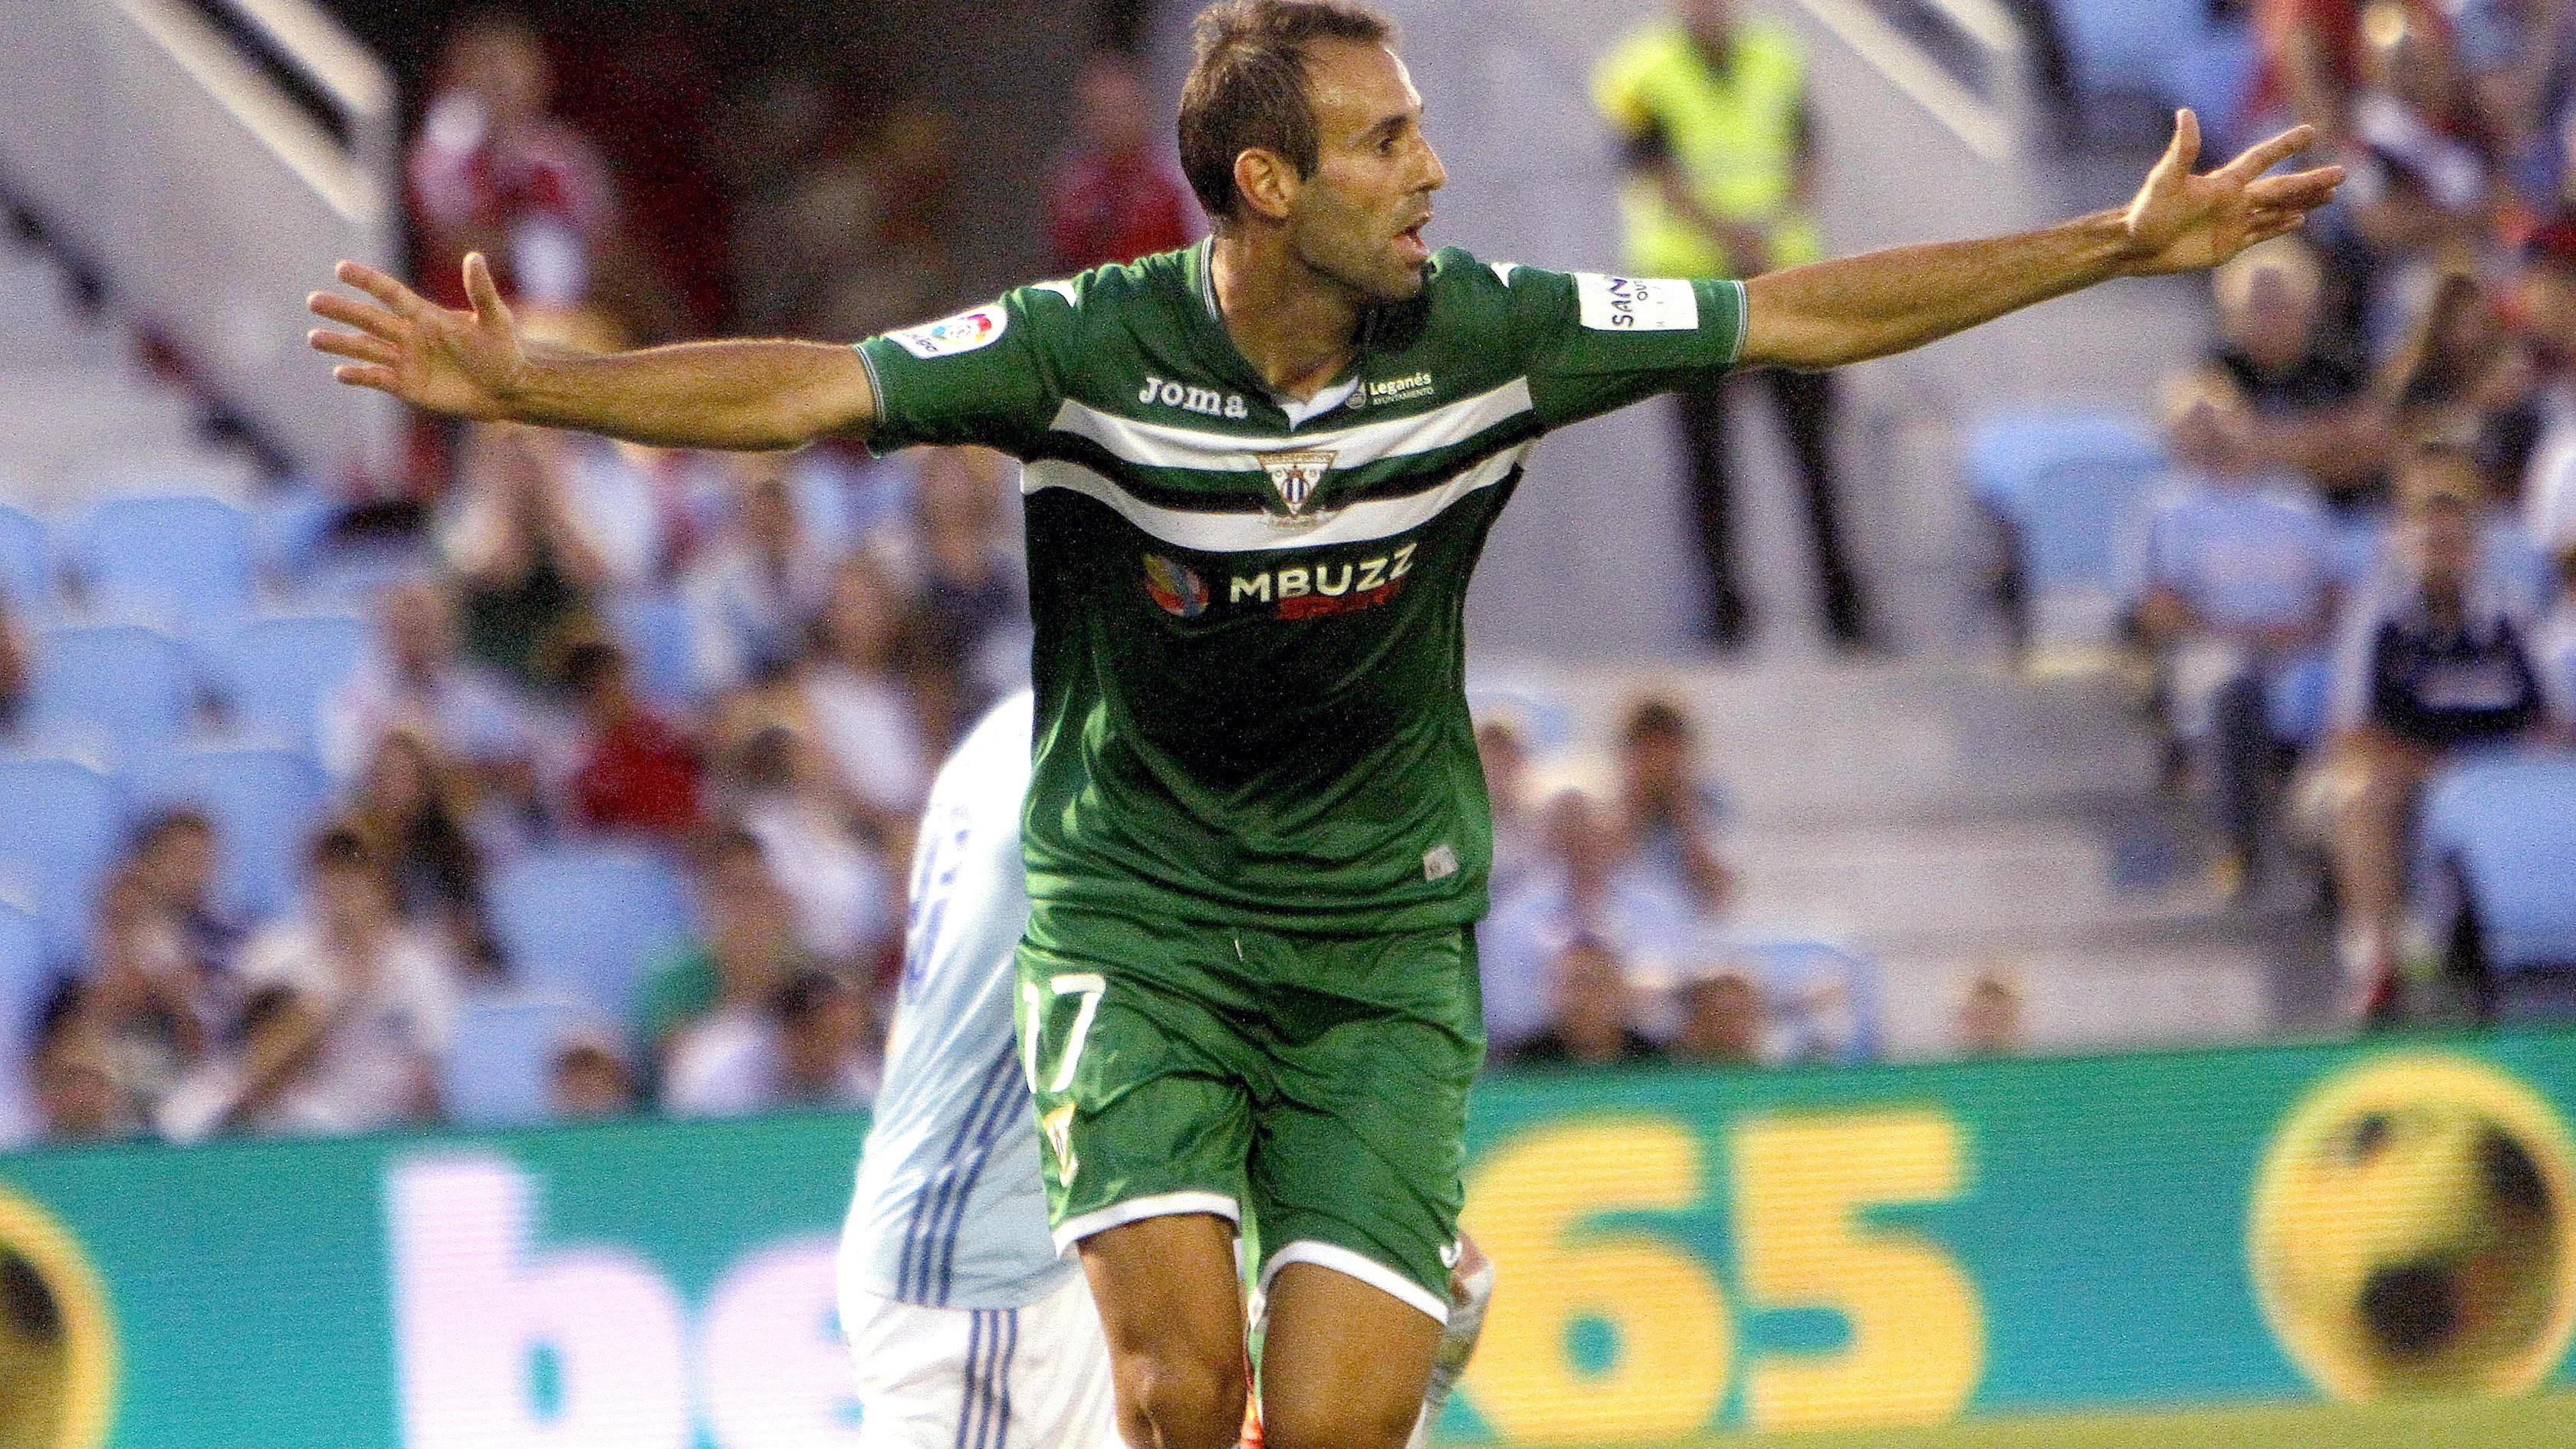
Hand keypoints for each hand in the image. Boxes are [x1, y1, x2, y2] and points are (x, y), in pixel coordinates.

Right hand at [308, 253, 531, 418]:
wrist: (507, 388)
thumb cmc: (503, 351)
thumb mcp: (495, 318)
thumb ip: (481, 290)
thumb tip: (475, 256)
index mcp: (427, 315)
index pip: (390, 293)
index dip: (367, 281)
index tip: (341, 268)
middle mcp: (410, 335)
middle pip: (369, 319)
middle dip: (342, 310)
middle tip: (313, 300)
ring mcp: (406, 360)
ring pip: (366, 348)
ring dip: (340, 342)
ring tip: (313, 337)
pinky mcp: (407, 385)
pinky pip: (377, 378)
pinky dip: (358, 375)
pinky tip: (339, 372)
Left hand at [2116, 112, 2344, 276]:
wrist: (2136, 247)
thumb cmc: (2147, 212)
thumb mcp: (2164, 180)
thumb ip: (2182, 150)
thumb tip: (2185, 112)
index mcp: (2223, 182)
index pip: (2261, 159)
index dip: (2284, 146)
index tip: (2310, 132)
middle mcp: (2234, 200)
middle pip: (2281, 188)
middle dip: (2311, 181)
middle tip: (2343, 172)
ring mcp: (2234, 223)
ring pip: (2278, 210)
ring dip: (2305, 202)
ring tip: (2331, 194)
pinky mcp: (2229, 246)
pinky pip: (2262, 233)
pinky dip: (2282, 226)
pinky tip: (2300, 219)